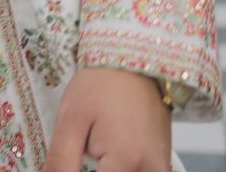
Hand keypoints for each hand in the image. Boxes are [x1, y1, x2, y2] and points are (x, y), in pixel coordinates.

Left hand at [48, 66, 172, 170]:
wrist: (134, 65)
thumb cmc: (102, 86)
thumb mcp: (70, 120)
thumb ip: (61, 161)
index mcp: (127, 161)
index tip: (72, 160)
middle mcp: (151, 170)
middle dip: (95, 169)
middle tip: (88, 144)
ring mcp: (160, 168)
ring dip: (108, 169)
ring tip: (101, 143)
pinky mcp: (164, 164)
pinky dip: (121, 168)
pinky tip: (114, 150)